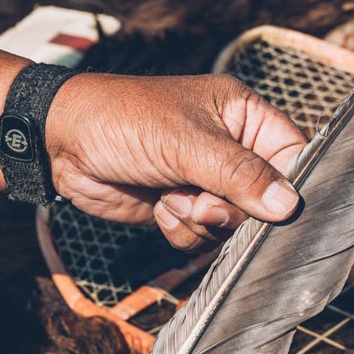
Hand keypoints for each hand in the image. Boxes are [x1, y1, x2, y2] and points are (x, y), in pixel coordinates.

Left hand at [45, 72, 307, 250]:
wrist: (62, 143)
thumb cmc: (123, 121)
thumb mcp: (187, 143)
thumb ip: (240, 175)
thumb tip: (290, 204)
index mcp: (242, 115)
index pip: (292, 155)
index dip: (289, 186)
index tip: (278, 212)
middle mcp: (230, 148)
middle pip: (265, 200)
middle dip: (232, 209)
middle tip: (201, 201)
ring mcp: (206, 180)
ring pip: (233, 225)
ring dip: (202, 221)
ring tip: (171, 197)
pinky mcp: (182, 207)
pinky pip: (203, 237)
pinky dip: (182, 231)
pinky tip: (159, 207)